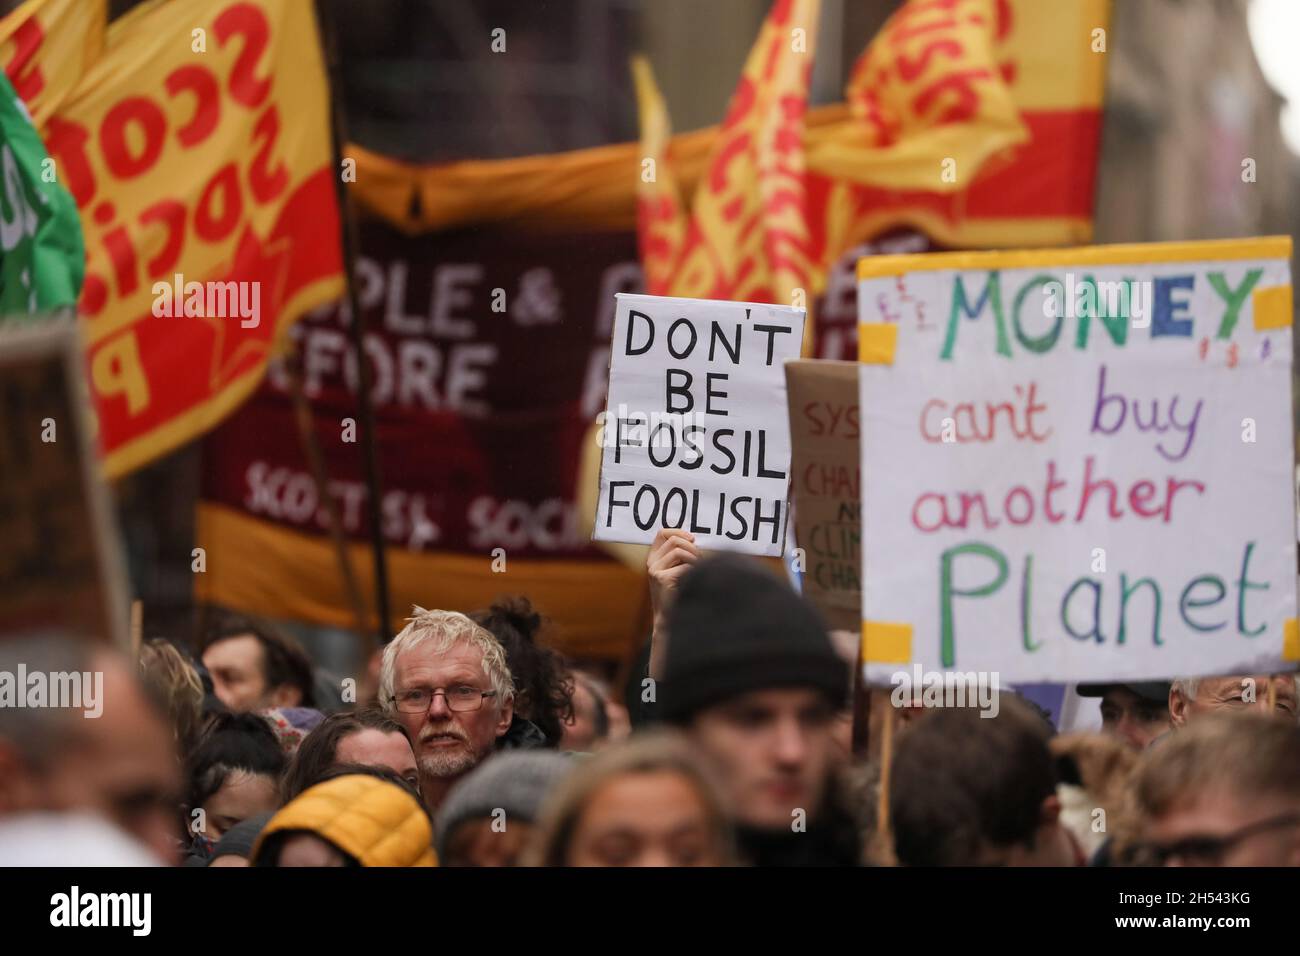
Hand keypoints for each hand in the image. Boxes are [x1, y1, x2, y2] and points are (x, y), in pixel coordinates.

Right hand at [647, 528, 698, 678]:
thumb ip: (681, 555)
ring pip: (680, 550)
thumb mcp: (677, 570)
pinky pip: (684, 566)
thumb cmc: (679, 593)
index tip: (692, 539)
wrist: (671, 618)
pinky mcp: (662, 578)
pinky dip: (694, 571)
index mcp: (653, 558)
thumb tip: (693, 539)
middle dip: (692, 547)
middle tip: (700, 560)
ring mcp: (654, 570)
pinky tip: (693, 580)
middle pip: (674, 540)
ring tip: (698, 570)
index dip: (678, 531)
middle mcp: (651, 562)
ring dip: (695, 558)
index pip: (662, 533)